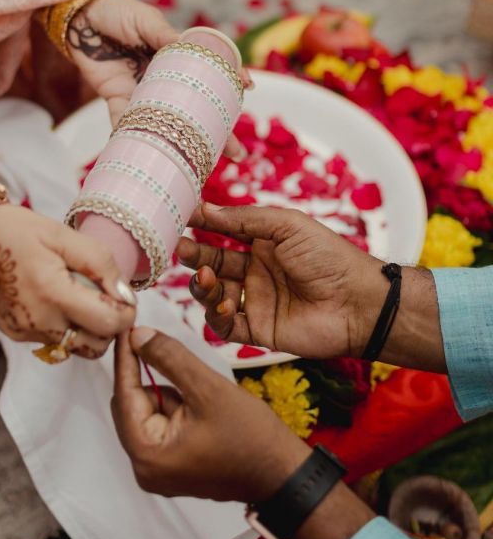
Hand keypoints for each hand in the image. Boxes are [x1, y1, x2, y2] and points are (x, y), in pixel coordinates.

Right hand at [0, 202, 136, 357]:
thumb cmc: (13, 230)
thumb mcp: (61, 234)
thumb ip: (99, 263)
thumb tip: (126, 293)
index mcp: (52, 294)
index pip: (109, 324)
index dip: (126, 311)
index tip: (123, 292)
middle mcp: (38, 323)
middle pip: (97, 345)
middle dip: (111, 324)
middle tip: (105, 293)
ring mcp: (25, 334)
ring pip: (77, 348)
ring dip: (89, 328)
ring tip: (82, 294)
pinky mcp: (16, 336)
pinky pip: (56, 342)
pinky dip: (67, 326)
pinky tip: (59, 297)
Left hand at [65, 0, 248, 156]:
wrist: (80, 17)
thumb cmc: (119, 13)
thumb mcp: (147, 21)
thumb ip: (167, 37)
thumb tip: (194, 49)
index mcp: (175, 58)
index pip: (209, 75)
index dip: (228, 85)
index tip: (248, 91)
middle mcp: (163, 80)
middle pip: (194, 110)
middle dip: (216, 133)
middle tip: (237, 153)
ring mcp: (142, 92)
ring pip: (166, 122)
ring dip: (182, 143)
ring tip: (204, 164)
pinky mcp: (117, 99)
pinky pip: (127, 123)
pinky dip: (135, 138)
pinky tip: (153, 157)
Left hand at [111, 327, 306, 500]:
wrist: (283, 473)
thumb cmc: (251, 437)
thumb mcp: (207, 387)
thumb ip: (168, 358)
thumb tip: (137, 335)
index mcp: (147, 454)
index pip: (124, 394)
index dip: (125, 356)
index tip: (125, 326)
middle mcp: (145, 468)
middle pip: (132, 404)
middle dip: (152, 376)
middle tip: (168, 352)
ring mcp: (158, 469)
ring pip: (149, 410)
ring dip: (169, 391)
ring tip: (203, 398)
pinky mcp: (173, 464)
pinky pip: (163, 422)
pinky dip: (177, 404)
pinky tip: (202, 406)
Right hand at [178, 203, 382, 359]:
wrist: (359, 302)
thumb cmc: (329, 257)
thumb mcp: (287, 225)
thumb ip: (244, 219)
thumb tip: (205, 208)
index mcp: (264, 244)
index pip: (224, 233)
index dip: (203, 227)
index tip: (181, 217)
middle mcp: (256, 272)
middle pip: (213, 263)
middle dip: (195, 256)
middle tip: (180, 248)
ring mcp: (256, 301)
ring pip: (214, 295)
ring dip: (203, 286)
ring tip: (207, 277)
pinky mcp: (258, 330)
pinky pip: (226, 326)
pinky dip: (217, 316)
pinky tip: (224, 304)